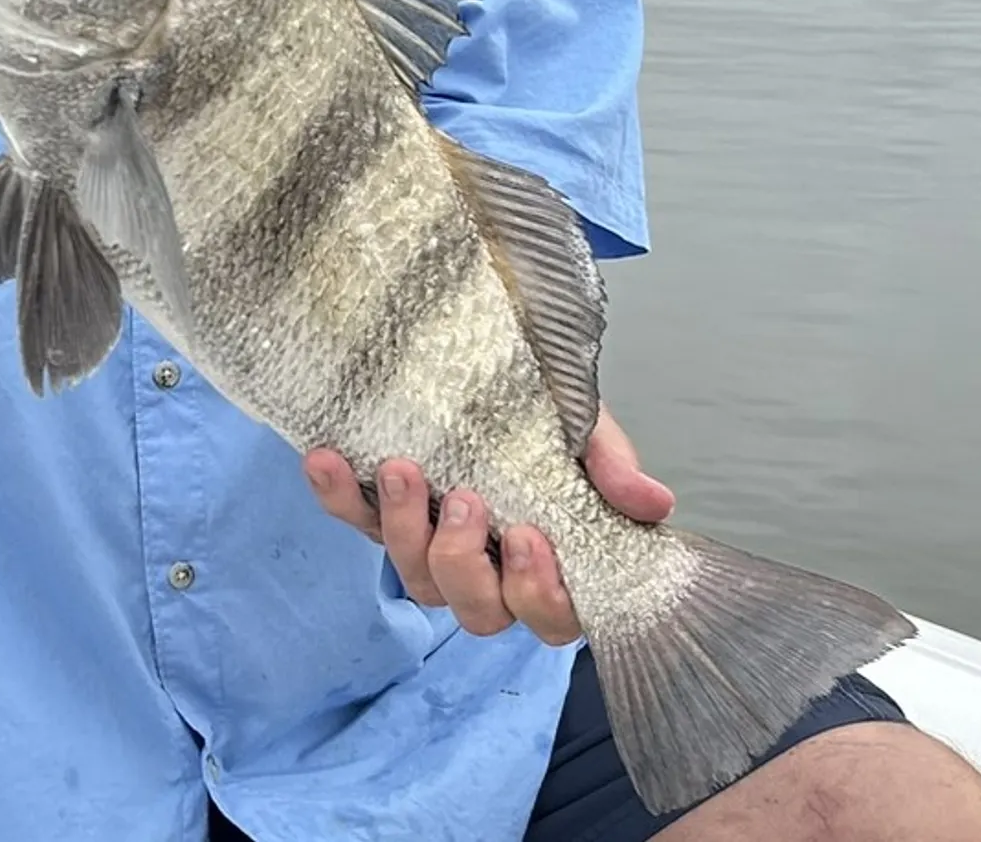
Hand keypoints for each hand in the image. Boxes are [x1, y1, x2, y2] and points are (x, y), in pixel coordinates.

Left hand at [303, 408, 675, 643]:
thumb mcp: (582, 429)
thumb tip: (654, 501)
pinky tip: (326, 457)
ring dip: (404, 527)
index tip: (529, 533)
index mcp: (548, 563)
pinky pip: (352, 521)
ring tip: (401, 467)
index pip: (551, 615)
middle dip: (464, 562)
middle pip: (477, 612)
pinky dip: (335, 494)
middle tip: (464, 499)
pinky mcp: (379, 513)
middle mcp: (488, 570)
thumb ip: (610, 465)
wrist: (482, 365)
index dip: (539, 591)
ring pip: (416, 578)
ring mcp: (429, 545)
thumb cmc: (545, 416)